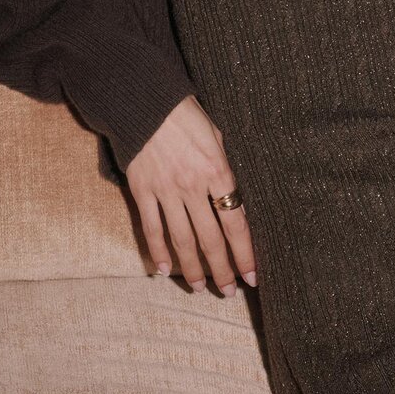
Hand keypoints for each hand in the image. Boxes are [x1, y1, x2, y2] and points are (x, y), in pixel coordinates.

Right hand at [125, 94, 257, 294]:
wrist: (145, 101)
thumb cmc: (187, 115)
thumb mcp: (218, 136)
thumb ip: (225, 169)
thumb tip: (233, 195)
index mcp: (218, 172)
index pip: (236, 223)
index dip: (245, 253)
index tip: (252, 276)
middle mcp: (193, 186)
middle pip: (211, 239)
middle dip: (222, 270)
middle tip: (229, 292)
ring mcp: (166, 190)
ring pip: (182, 239)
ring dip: (193, 268)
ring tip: (201, 288)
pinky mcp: (142, 190)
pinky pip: (151, 228)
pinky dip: (159, 251)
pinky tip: (166, 270)